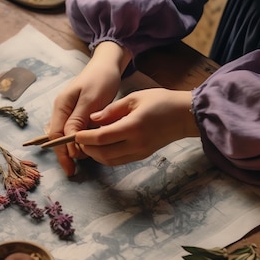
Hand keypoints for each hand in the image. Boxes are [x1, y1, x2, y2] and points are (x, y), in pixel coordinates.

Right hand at [49, 41, 131, 175]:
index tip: (70, 167)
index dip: (61, 152)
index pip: (55, 134)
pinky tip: (89, 149)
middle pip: (58, 138)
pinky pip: (75, 132)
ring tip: (86, 160)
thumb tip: (70, 140)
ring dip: (74, 149)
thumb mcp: (90, 99)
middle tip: (74, 170)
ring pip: (66, 137)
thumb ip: (79, 119)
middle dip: (65, 155)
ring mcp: (69, 112)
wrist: (108, 65)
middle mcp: (62, 110)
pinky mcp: (79, 114)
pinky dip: (81, 142)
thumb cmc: (100, 79)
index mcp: (61, 106)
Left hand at [75, 88, 198, 164]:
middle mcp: (136, 143)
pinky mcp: (142, 156)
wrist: (184, 116)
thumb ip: (112, 110)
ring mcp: (139, 152)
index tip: (75, 133)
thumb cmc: (160, 102)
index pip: (102, 137)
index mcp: (133, 126)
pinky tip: (100, 146)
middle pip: (103, 153)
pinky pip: (118, 161)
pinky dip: (105, 156)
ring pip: (109, 160)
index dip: (85, 138)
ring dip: (94, 154)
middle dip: (86, 148)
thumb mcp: (134, 98)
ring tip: (87, 143)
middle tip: (78, 139)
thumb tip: (92, 119)